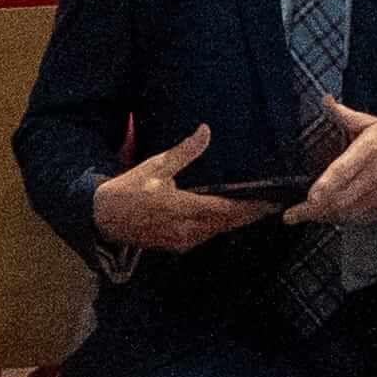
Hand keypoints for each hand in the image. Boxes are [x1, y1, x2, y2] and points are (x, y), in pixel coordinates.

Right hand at [90, 123, 274, 257]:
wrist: (104, 217)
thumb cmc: (130, 189)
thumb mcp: (157, 166)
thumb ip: (185, 151)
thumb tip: (206, 130)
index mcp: (184, 209)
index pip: (227, 210)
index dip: (251, 207)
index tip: (271, 200)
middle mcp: (188, 230)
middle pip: (228, 223)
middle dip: (250, 214)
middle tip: (272, 204)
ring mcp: (183, 241)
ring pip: (218, 231)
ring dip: (236, 221)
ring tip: (254, 208)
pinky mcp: (177, 246)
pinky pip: (206, 236)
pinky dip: (219, 226)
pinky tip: (226, 217)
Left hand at [291, 105, 376, 228]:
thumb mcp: (372, 122)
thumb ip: (345, 115)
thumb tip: (326, 100)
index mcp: (370, 148)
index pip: (343, 170)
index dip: (326, 186)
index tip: (309, 197)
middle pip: (341, 197)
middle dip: (314, 210)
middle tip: (294, 214)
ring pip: (348, 211)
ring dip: (325, 217)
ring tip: (306, 216)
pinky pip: (360, 218)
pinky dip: (342, 220)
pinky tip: (329, 217)